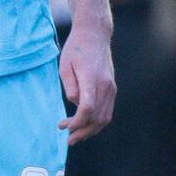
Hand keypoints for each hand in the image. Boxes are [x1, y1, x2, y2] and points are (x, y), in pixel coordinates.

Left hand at [58, 21, 115, 144]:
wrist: (95, 35)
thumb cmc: (76, 49)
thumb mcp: (65, 65)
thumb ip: (69, 86)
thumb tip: (74, 103)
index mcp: (92, 79)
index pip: (87, 109)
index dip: (77, 122)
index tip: (63, 126)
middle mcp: (106, 85)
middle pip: (97, 117)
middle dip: (82, 132)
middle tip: (67, 139)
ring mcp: (111, 88)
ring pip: (105, 117)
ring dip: (90, 130)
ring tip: (75, 136)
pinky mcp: (112, 88)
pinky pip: (107, 111)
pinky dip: (97, 122)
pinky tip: (85, 126)